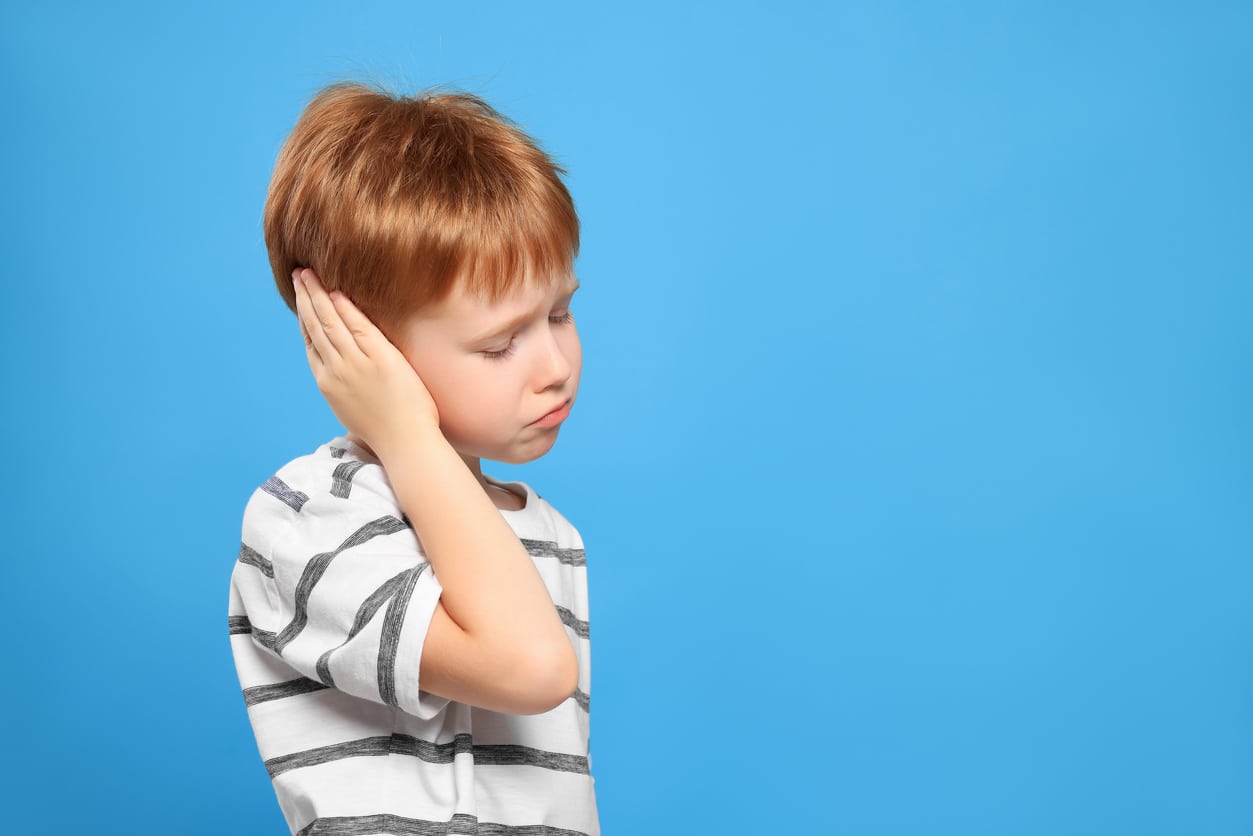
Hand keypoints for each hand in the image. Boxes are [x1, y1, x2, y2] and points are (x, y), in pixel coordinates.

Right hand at [293, 268, 440, 452]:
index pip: (311, 344)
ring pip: (329, 322)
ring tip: (308, 273)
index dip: (305, 319)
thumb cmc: (387, 432)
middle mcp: (335, 371)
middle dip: (305, 298)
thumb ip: (347, 391)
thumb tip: (348, 385)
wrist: (405, 443)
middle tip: (297, 275)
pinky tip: (335, 290)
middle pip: (315, 327)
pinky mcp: (379, 359)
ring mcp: (355, 364)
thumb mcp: (354, 412)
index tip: (301, 301)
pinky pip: (357, 326)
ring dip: (317, 294)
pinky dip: (344, 307)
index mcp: (327, 385)